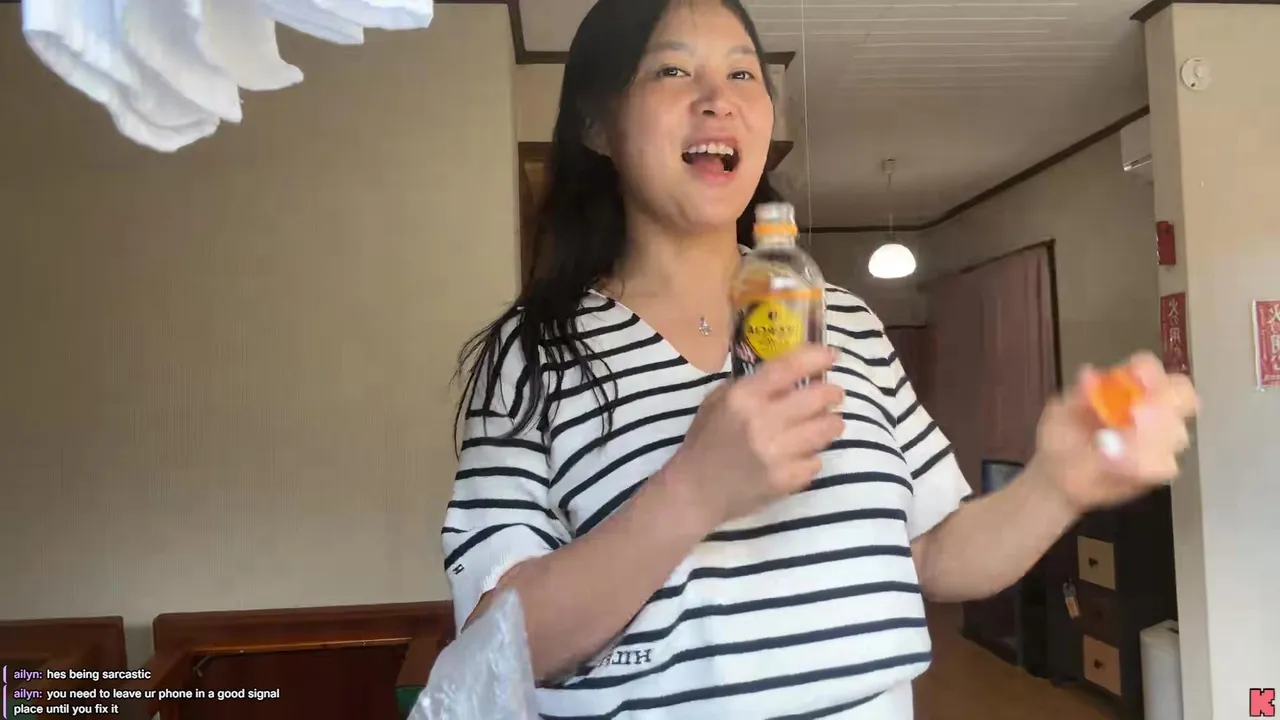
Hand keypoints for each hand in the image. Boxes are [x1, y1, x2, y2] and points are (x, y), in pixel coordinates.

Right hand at [662, 345, 843, 528]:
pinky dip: (813, 457)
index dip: (816, 357)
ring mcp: (777, 453)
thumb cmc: (705, 442)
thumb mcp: (717, 402)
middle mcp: (763, 421)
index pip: (789, 367)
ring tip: (829, 423)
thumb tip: (789, 374)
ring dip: (832, 423)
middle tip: (834, 394)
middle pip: (817, 398)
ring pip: (825, 429)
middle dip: (832, 393)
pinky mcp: (786, 479)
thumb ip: (750, 386)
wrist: (695, 491)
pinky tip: (803, 456)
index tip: (831, 355)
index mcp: (744, 397)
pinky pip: (816, 461)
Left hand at [1031, 351, 1199, 513]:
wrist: (1057, 473)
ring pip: (1176, 434)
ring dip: (1148, 437)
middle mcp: (1153, 409)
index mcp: (1130, 387)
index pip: (1152, 369)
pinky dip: (1140, 462)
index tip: (1136, 377)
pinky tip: (1115, 462)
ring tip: (1114, 444)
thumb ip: (1076, 396)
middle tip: (1136, 414)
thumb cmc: (1063, 434)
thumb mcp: (1060, 413)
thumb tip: (1088, 375)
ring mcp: (1160, 440)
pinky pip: (1164, 466)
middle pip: (1181, 397)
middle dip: (1163, 404)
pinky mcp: (1157, 468)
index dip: (1149, 371)